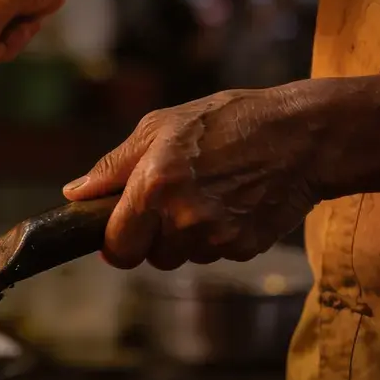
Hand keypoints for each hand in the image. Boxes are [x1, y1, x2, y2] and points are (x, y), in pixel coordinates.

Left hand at [62, 84, 328, 268]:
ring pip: (183, 257)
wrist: (302, 135)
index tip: (118, 232)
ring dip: (185, 237)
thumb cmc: (227, 121)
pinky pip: (216, 255)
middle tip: (169, 202)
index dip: (114, 243)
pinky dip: (217, 236)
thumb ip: (113, 166)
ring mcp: (218, 236)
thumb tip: (76, 193)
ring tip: (206, 194)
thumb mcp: (160, 127)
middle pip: (150, 258)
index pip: (117, 247)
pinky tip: (232, 202)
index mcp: (154, 185)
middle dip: (152, 237)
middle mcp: (184, 217)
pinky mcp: (246, 247)